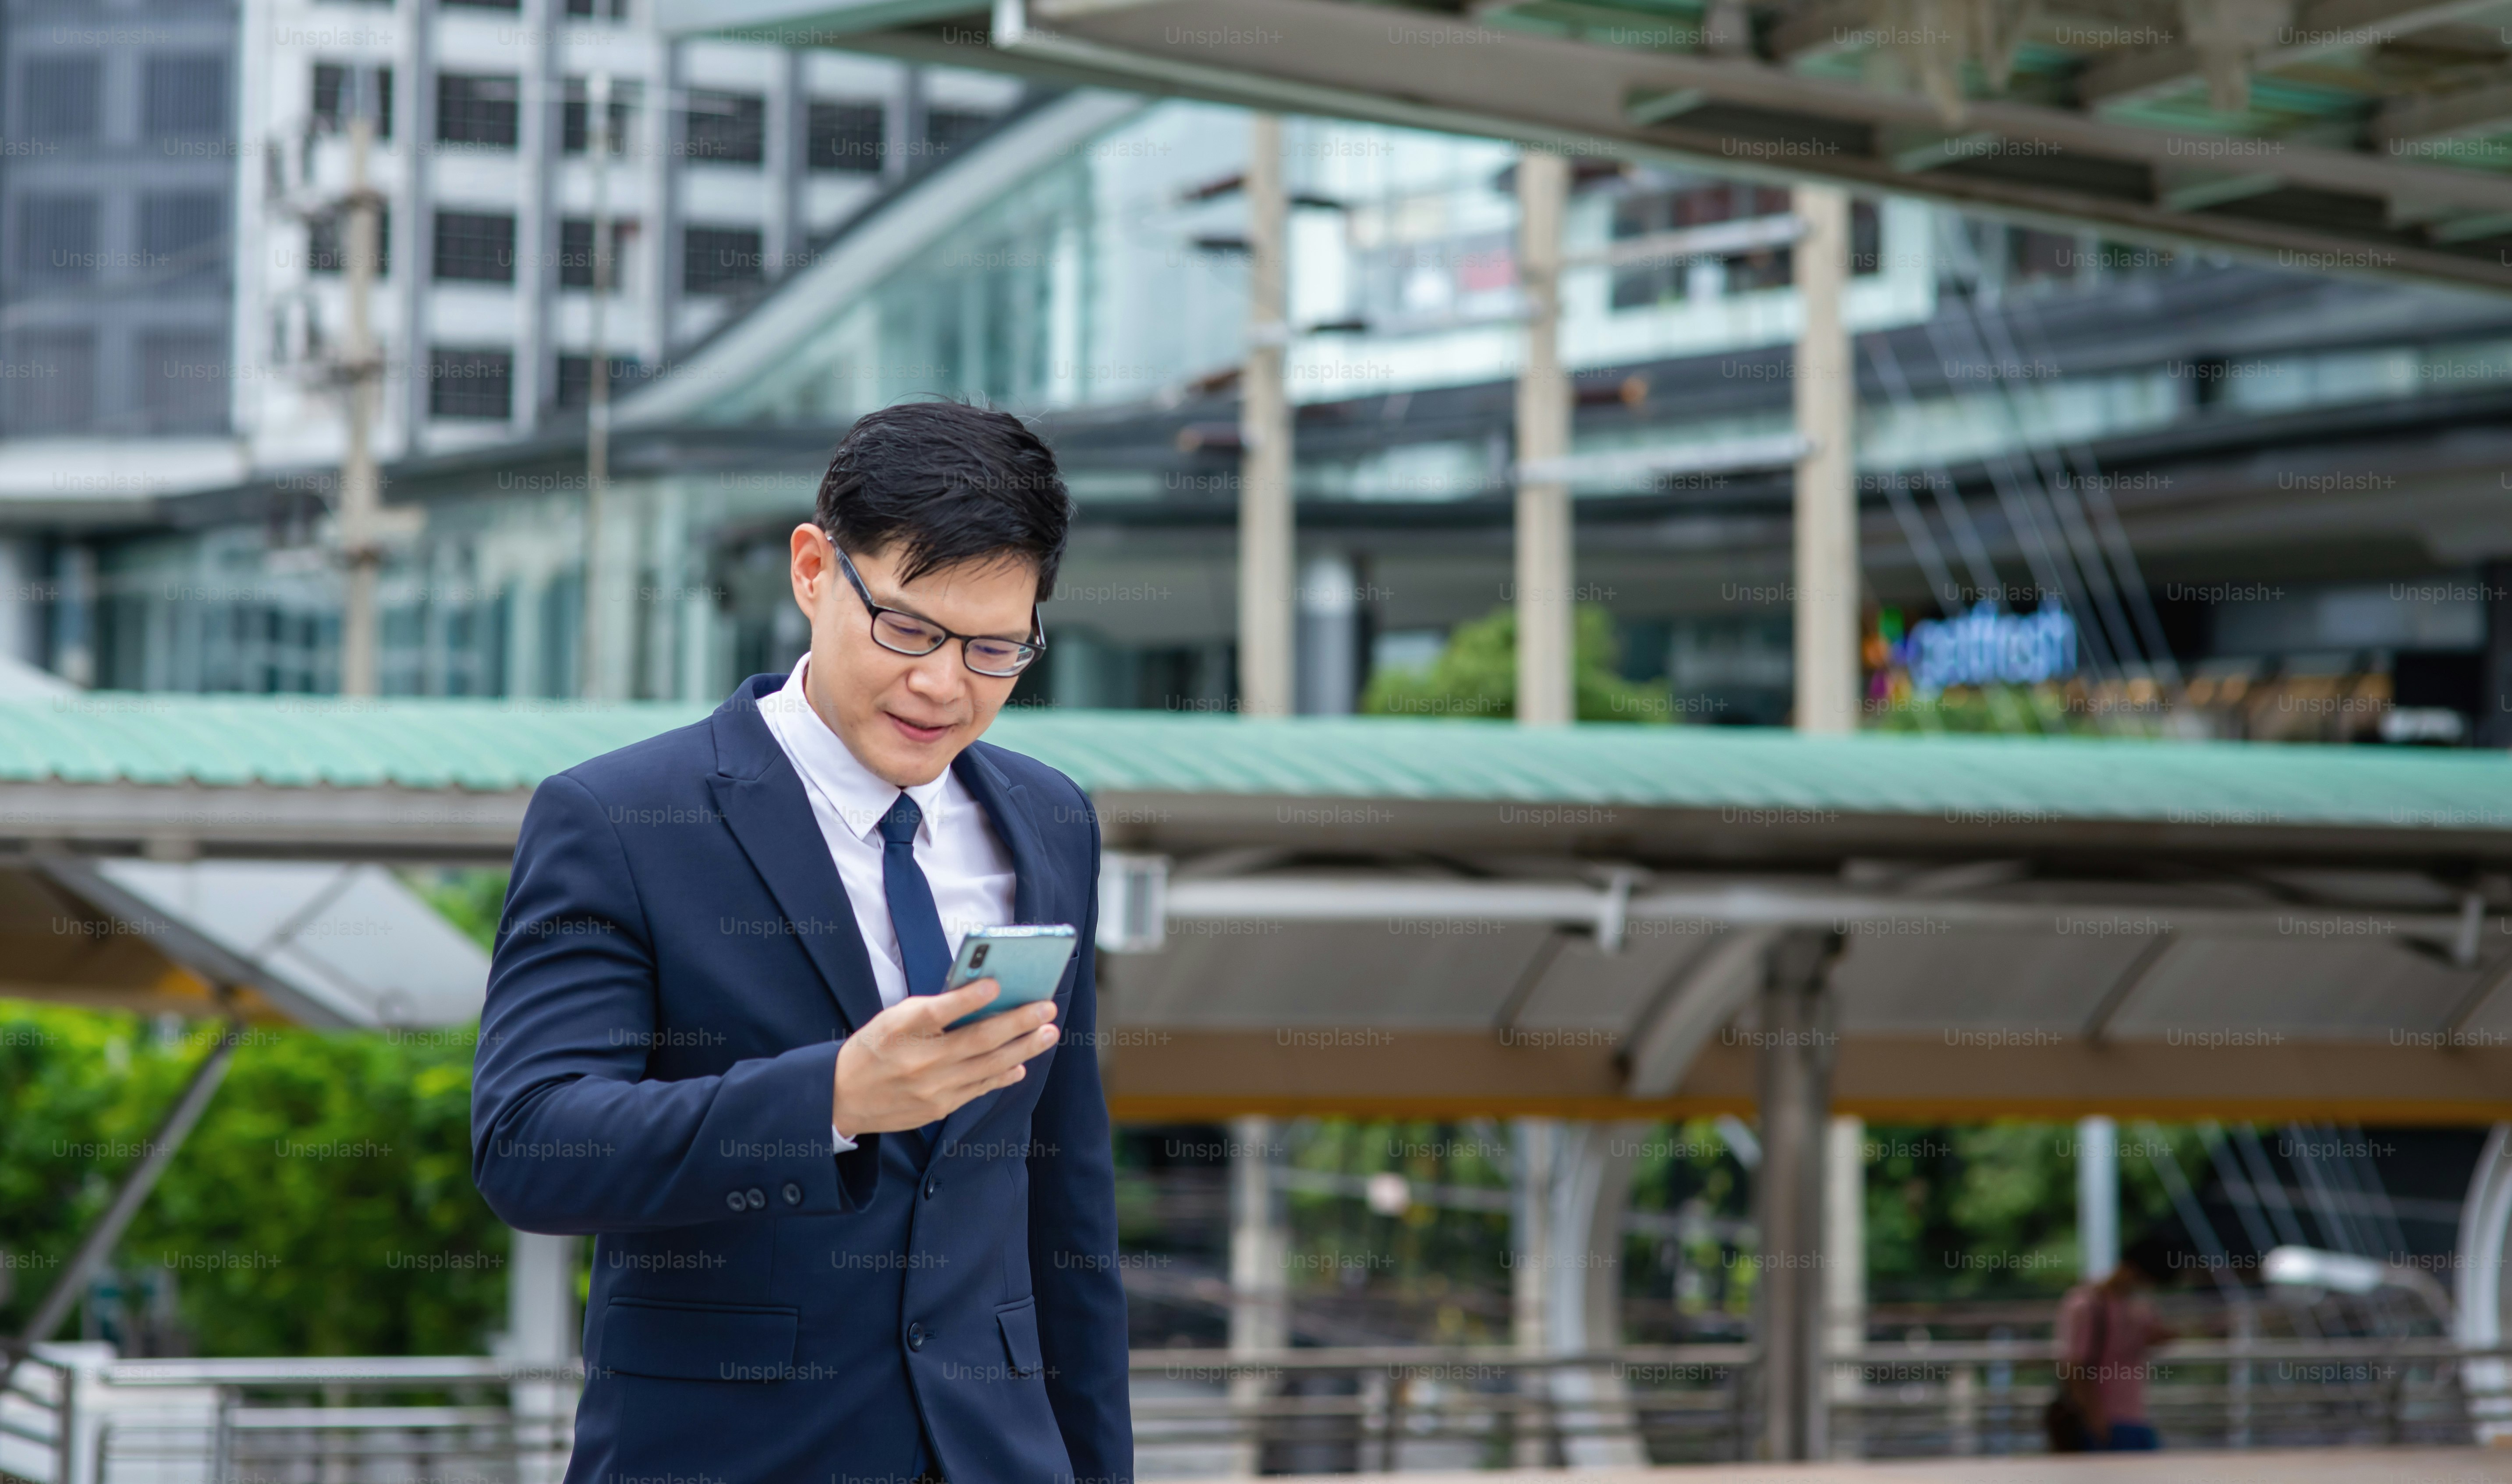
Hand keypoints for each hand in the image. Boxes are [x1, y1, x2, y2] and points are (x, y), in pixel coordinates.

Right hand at [831, 980, 1058, 1134]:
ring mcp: (932, 1088)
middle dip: (1018, 1023)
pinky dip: (1003, 1076)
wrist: (843, 1097)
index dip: (968, 998)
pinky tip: (1021, 1065)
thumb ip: (932, 1010)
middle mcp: (919, 1061)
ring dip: (1022, 1049)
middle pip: (977, 1040)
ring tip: (1048, 1033)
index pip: (938, 1012)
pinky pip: (979, 1089)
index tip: (997, 984)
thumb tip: (981, 997)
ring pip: (987, 1066)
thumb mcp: (893, 1019)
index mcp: (901, 1029)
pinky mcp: (939, 1107)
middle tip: (1047, 1008)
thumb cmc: (875, 1047)